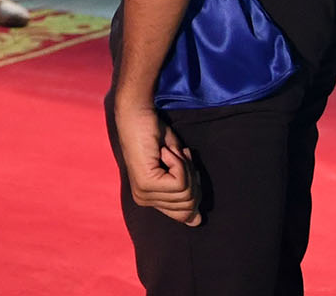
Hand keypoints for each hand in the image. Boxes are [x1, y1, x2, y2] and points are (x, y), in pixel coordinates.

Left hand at [114, 97, 201, 226]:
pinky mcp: (146, 183)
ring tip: (169, 151)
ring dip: (184, 167)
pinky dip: (179, 162)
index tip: (185, 166)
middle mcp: (143, 199)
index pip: (185, 216)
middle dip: (191, 178)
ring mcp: (143, 192)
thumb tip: (198, 222)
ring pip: (186, 193)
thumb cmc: (156, 136)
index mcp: (149, 198)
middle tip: (176, 155)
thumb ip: (185, 194)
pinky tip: (164, 151)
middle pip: (189, 205)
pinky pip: (179, 182)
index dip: (194, 190)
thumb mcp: (177, 168)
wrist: (137, 114)